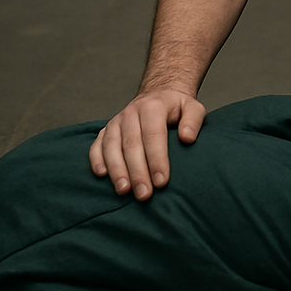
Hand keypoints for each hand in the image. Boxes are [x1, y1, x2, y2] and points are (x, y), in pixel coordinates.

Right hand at [88, 89, 205, 199]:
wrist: (157, 95)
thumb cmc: (176, 108)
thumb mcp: (193, 108)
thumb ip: (193, 121)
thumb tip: (187, 138)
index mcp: (153, 107)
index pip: (153, 135)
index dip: (157, 159)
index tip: (161, 182)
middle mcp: (131, 113)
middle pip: (131, 144)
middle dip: (137, 172)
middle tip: (144, 195)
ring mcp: (116, 122)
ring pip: (111, 146)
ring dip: (116, 169)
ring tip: (123, 190)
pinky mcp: (105, 130)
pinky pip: (96, 145)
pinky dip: (96, 160)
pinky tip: (102, 175)